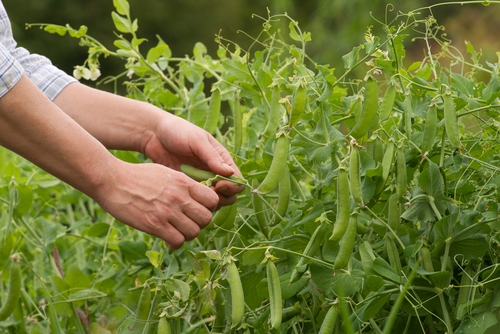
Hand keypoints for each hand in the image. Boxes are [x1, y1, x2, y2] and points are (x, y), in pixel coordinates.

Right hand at [95, 160, 218, 249]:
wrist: (111, 180)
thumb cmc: (137, 176)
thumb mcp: (165, 173)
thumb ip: (183, 185)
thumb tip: (195, 197)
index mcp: (184, 182)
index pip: (213, 200)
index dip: (209, 207)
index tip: (198, 210)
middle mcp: (179, 197)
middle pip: (207, 218)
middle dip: (200, 223)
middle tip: (188, 223)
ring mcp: (168, 212)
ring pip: (194, 232)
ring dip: (187, 235)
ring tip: (177, 231)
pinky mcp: (154, 225)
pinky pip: (177, 241)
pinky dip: (175, 243)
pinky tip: (167, 238)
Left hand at [143, 113, 244, 205]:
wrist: (154, 134)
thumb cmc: (178, 131)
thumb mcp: (196, 140)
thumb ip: (212, 157)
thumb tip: (230, 173)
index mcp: (222, 159)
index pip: (237, 179)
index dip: (232, 186)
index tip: (219, 186)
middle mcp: (214, 172)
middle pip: (229, 194)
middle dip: (223, 197)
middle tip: (208, 194)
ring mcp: (201, 181)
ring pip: (214, 200)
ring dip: (209, 202)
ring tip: (196, 196)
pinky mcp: (188, 187)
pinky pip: (197, 200)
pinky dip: (196, 203)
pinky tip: (186, 197)